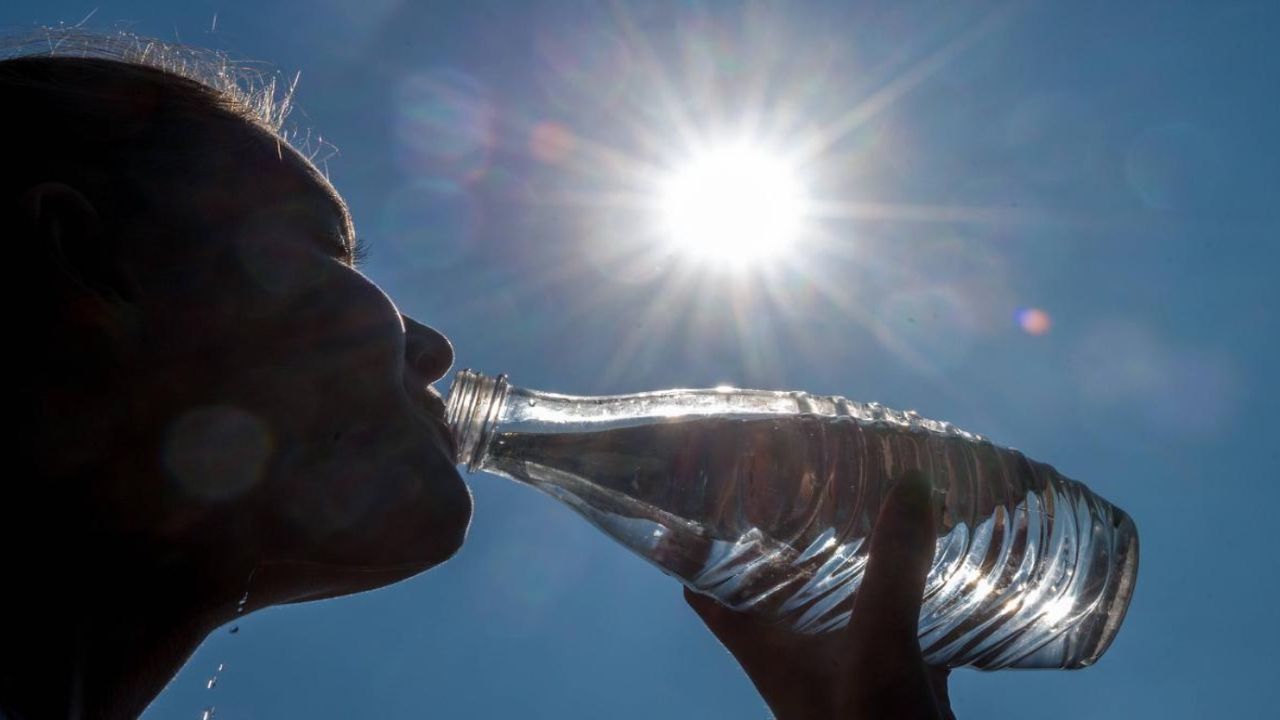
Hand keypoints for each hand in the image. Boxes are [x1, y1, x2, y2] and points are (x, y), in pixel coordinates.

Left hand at [685, 470, 953, 718]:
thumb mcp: (879, 646)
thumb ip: (892, 569)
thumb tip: (911, 483)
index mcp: (764, 644)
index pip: (703, 584)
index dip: (689, 541)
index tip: (693, 487)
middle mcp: (794, 649)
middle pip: (768, 582)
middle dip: (777, 531)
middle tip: (791, 470)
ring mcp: (842, 663)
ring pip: (832, 598)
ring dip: (842, 556)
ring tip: (859, 493)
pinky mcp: (890, 677)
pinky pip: (892, 620)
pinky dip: (905, 589)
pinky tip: (933, 554)